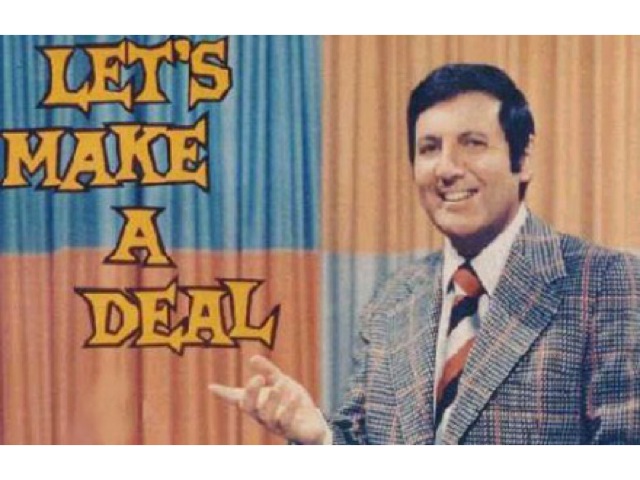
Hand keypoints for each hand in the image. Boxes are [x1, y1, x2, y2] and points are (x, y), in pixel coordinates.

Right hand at [209, 355, 329, 443]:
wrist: (312, 422)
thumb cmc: (292, 402)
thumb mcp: (281, 381)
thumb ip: (268, 370)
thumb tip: (252, 358)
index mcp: (257, 404)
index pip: (238, 398)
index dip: (224, 393)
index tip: (211, 386)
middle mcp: (262, 416)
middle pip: (249, 408)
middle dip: (252, 392)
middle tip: (258, 378)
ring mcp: (275, 425)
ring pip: (267, 416)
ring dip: (273, 400)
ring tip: (280, 386)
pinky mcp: (291, 430)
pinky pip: (287, 421)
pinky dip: (290, 408)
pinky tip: (295, 396)